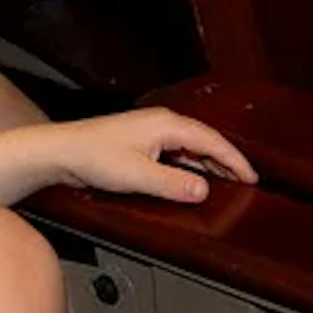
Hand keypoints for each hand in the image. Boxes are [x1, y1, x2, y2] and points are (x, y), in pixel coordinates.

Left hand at [49, 107, 254, 201]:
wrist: (60, 151)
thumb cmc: (93, 158)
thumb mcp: (138, 176)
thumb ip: (174, 184)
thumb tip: (204, 190)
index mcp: (166, 124)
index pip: (212, 140)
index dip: (234, 160)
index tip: (252, 177)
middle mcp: (161, 122)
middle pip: (204, 141)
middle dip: (226, 161)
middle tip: (246, 182)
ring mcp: (150, 131)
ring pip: (190, 146)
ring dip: (208, 164)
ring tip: (227, 182)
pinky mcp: (140, 142)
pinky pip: (176, 152)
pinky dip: (190, 165)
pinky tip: (193, 178)